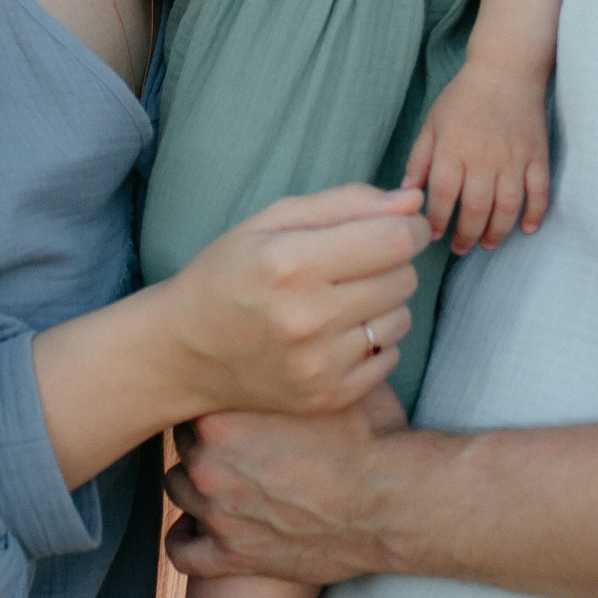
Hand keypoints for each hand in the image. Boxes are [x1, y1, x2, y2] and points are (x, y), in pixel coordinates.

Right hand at [162, 184, 426, 416]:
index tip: (400, 226)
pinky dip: (373, 342)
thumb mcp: (272, 221)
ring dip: (383, 303)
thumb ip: (346, 204)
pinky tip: (336, 333)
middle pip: (403, 278)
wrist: (185, 352)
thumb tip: (412, 200)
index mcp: (292, 263)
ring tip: (341, 300)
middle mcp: (308, 317)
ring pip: (401, 319)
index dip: (409, 227)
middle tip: (355, 264)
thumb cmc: (229, 274)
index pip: (394, 240)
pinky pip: (389, 358)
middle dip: (391, 263)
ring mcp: (319, 365)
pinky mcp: (328, 397)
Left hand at [166, 385, 413, 585]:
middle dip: (207, 442)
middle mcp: (208, 461)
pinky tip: (209, 532)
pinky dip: (191, 541)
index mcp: (224, 414)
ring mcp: (217, 512)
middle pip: (183, 443)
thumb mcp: (331, 382)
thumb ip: (295, 364)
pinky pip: (181, 551)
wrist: (395, 501)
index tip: (237, 406)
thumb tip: (300, 338)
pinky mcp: (232, 556)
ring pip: (177, 490)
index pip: (193, 398)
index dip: (217, 402)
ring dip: (198, 486)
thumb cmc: (372, 436)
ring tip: (230, 483)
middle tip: (242, 444)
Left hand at [402, 58, 551, 252]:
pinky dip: (535, 213)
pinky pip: (539, 190)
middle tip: (461, 248)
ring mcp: (514, 158)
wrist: (505, 70)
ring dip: (498, 231)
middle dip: (467, 235)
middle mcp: (483, 157)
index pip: (444, 195)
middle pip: (476, 208)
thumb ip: (420, 159)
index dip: (438, 220)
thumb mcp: (432, 123)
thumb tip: (407, 193)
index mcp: (453, 149)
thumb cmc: (463, 98)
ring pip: (507, 206)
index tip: (434, 235)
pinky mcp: (537, 155)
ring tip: (488, 245)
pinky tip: (527, 229)